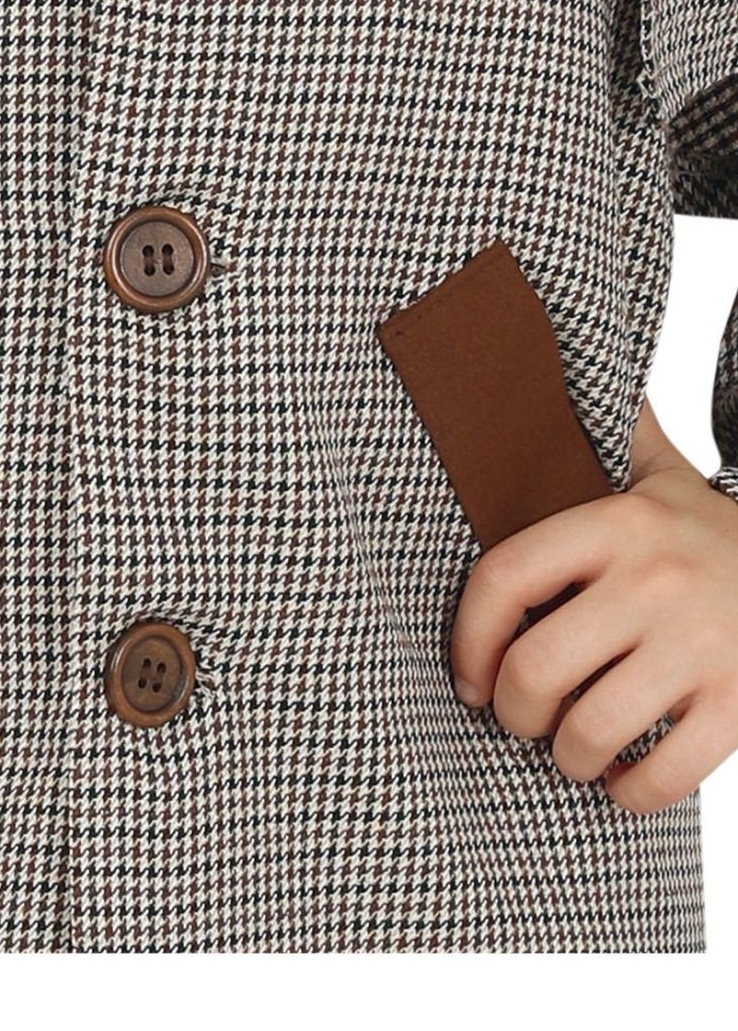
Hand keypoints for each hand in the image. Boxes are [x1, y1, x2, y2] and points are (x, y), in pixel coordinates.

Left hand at [449, 398, 737, 813]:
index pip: (502, 578)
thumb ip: (598, 439)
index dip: (466, 639)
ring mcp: (704, 645)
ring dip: (565, 756)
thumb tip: (534, 377)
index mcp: (616, 524)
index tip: (467, 676)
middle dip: (512, 710)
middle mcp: (656, 581)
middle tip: (519, 715)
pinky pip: (666, 774)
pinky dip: (631, 792)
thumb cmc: (703, 532)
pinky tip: (622, 777)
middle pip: (535, 669)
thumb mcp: (654, 475)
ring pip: (591, 730)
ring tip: (568, 747)